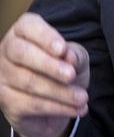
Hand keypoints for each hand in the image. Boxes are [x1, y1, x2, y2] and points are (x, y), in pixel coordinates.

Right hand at [0, 12, 89, 136]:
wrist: (58, 103)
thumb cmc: (64, 71)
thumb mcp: (76, 58)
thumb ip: (74, 55)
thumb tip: (69, 56)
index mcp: (23, 32)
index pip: (28, 26)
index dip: (45, 36)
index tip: (62, 49)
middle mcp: (7, 51)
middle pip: (21, 53)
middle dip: (49, 65)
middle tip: (71, 75)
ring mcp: (3, 77)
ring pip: (28, 82)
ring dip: (59, 91)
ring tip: (82, 98)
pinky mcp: (6, 102)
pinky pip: (31, 104)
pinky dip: (57, 107)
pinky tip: (76, 109)